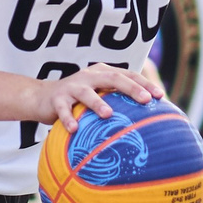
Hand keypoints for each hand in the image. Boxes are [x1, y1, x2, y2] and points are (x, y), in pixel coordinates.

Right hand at [35, 62, 154, 130]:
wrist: (42, 97)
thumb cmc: (78, 99)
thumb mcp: (99, 94)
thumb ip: (118, 100)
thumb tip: (148, 118)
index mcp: (102, 73)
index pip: (127, 75)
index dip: (144, 84)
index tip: (160, 95)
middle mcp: (89, 76)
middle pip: (112, 78)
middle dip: (130, 88)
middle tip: (145, 100)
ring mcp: (71, 87)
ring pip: (86, 93)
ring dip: (98, 103)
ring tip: (108, 114)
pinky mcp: (56, 99)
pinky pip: (63, 110)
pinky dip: (68, 119)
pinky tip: (75, 129)